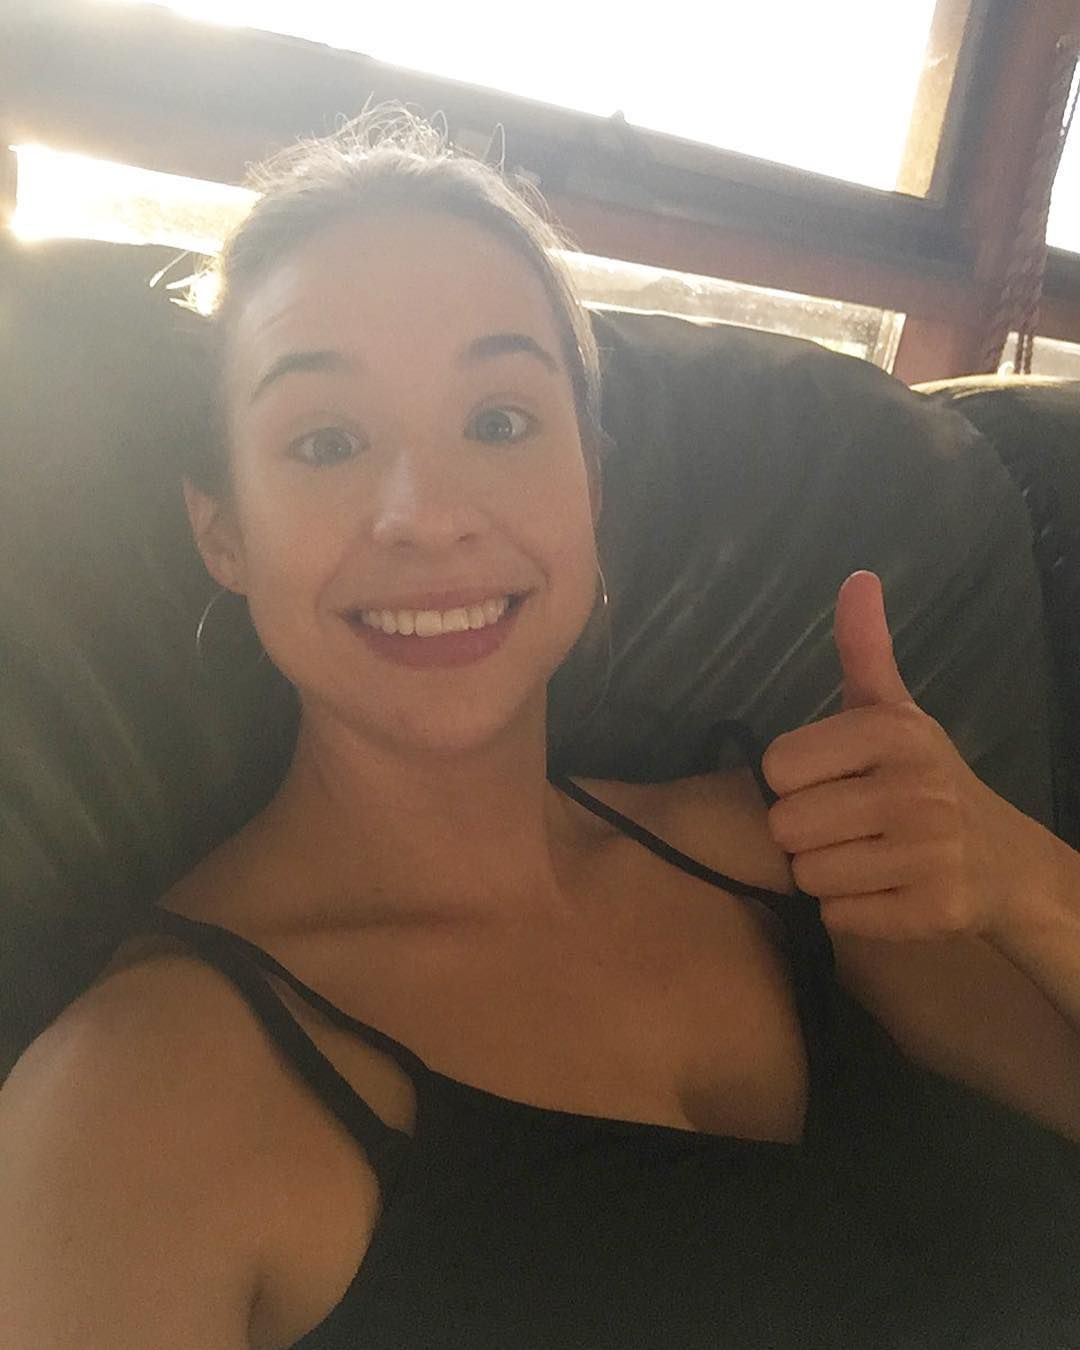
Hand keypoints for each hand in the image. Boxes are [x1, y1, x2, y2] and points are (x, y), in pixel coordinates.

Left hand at [760, 570, 1049, 941]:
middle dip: (807, 835)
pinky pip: (838, 917)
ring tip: (870, 857)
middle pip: (786, 828)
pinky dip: (853, 912)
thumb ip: (864, 650)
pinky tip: (887, 891)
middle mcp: (912, 787)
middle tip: (850, 827)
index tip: (834, 782)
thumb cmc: (928, 780)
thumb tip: (857, 578)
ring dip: (828, 875)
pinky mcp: (933, 911)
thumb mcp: (895, 711)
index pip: (777, 767)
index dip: (795, 783)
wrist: (1007, 863)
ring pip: (808, 877)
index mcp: (891, 731)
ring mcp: (927, 853)